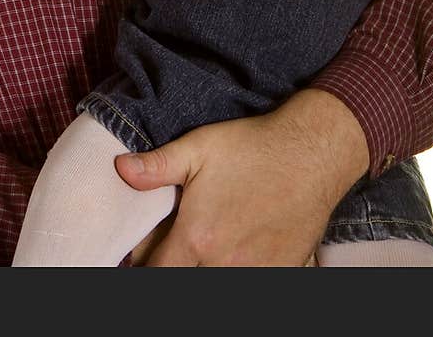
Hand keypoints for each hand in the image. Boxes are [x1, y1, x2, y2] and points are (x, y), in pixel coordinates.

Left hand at [115, 90, 368, 266]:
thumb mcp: (198, 147)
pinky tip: (235, 249)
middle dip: (173, 266)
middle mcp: (222, 266)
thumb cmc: (254, 148)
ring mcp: (253, 274)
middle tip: (175, 244)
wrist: (312, 154)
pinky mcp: (279, 274)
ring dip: (202, 268)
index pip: (154, 273)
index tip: (146, 251)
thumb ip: (156, 166)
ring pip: (213, 284)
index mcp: (196, 238)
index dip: (145, 263)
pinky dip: (234, 268)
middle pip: (183, 280)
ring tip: (206, 245)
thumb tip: (119, 170)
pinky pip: (248, 283)